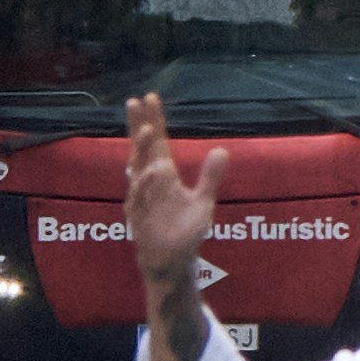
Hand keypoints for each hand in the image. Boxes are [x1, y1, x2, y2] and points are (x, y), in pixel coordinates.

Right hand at [125, 90, 228, 360]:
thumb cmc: (185, 232)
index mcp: (164, 175)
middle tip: (136, 102)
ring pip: (138, 169)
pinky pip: (139, 198)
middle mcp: (150, 182)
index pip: (158, 142)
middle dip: (139, 126)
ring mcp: (142, 198)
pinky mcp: (139, 217)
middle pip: (143, 149)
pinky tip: (150, 171)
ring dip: (141, 151)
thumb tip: (222, 150)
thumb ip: (210, 176)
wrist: (171, 264)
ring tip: (149, 130)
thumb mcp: (203, 202)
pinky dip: (143, 185)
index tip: (150, 97)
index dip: (154, 120)